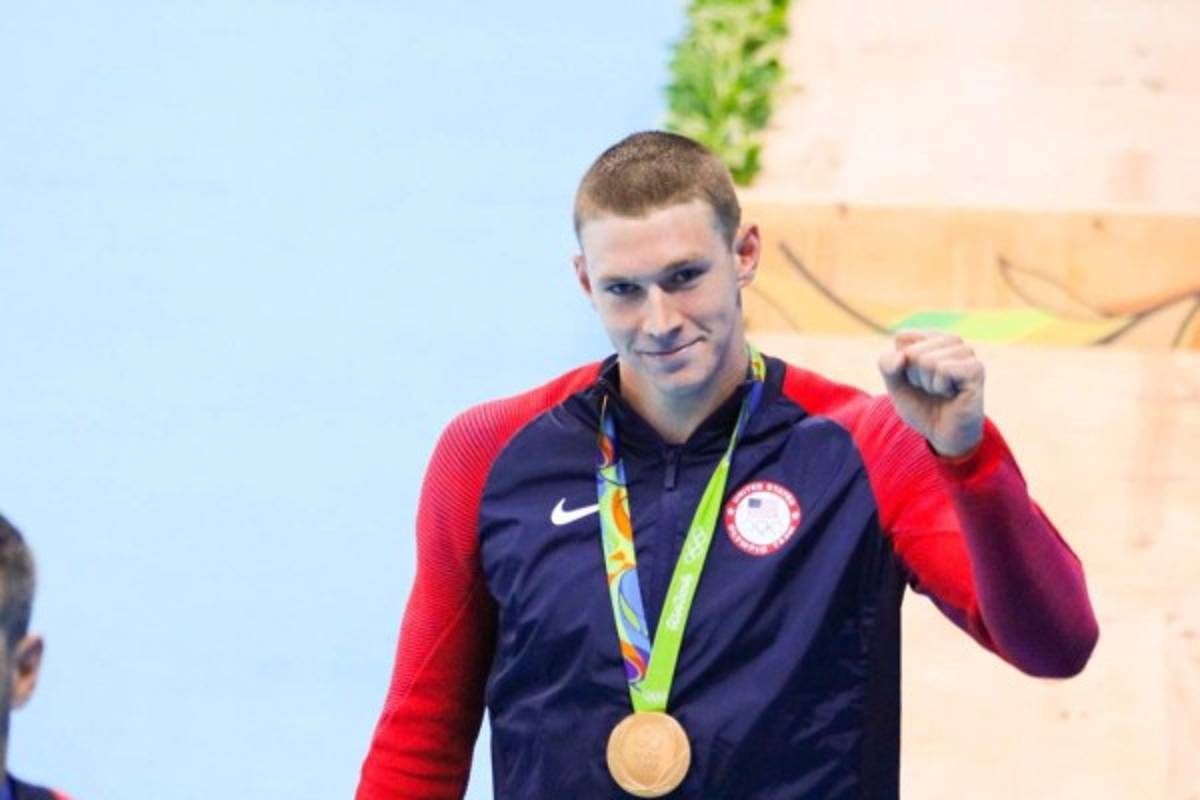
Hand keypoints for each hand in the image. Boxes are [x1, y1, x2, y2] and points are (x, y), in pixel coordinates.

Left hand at [877, 331, 984, 457]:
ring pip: (928, 360)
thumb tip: (902, 356)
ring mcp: (966, 352)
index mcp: (932, 337)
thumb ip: (887, 364)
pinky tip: (952, 394)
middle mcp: (951, 340)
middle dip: (914, 376)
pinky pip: (944, 369)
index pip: (902, 337)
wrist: (942, 434)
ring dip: (928, 383)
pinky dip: (940, 387)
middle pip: (913, 351)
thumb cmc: (921, 405)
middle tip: (930, 389)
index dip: (901, 364)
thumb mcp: (895, 384)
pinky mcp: (976, 368)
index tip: (915, 378)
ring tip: (941, 391)